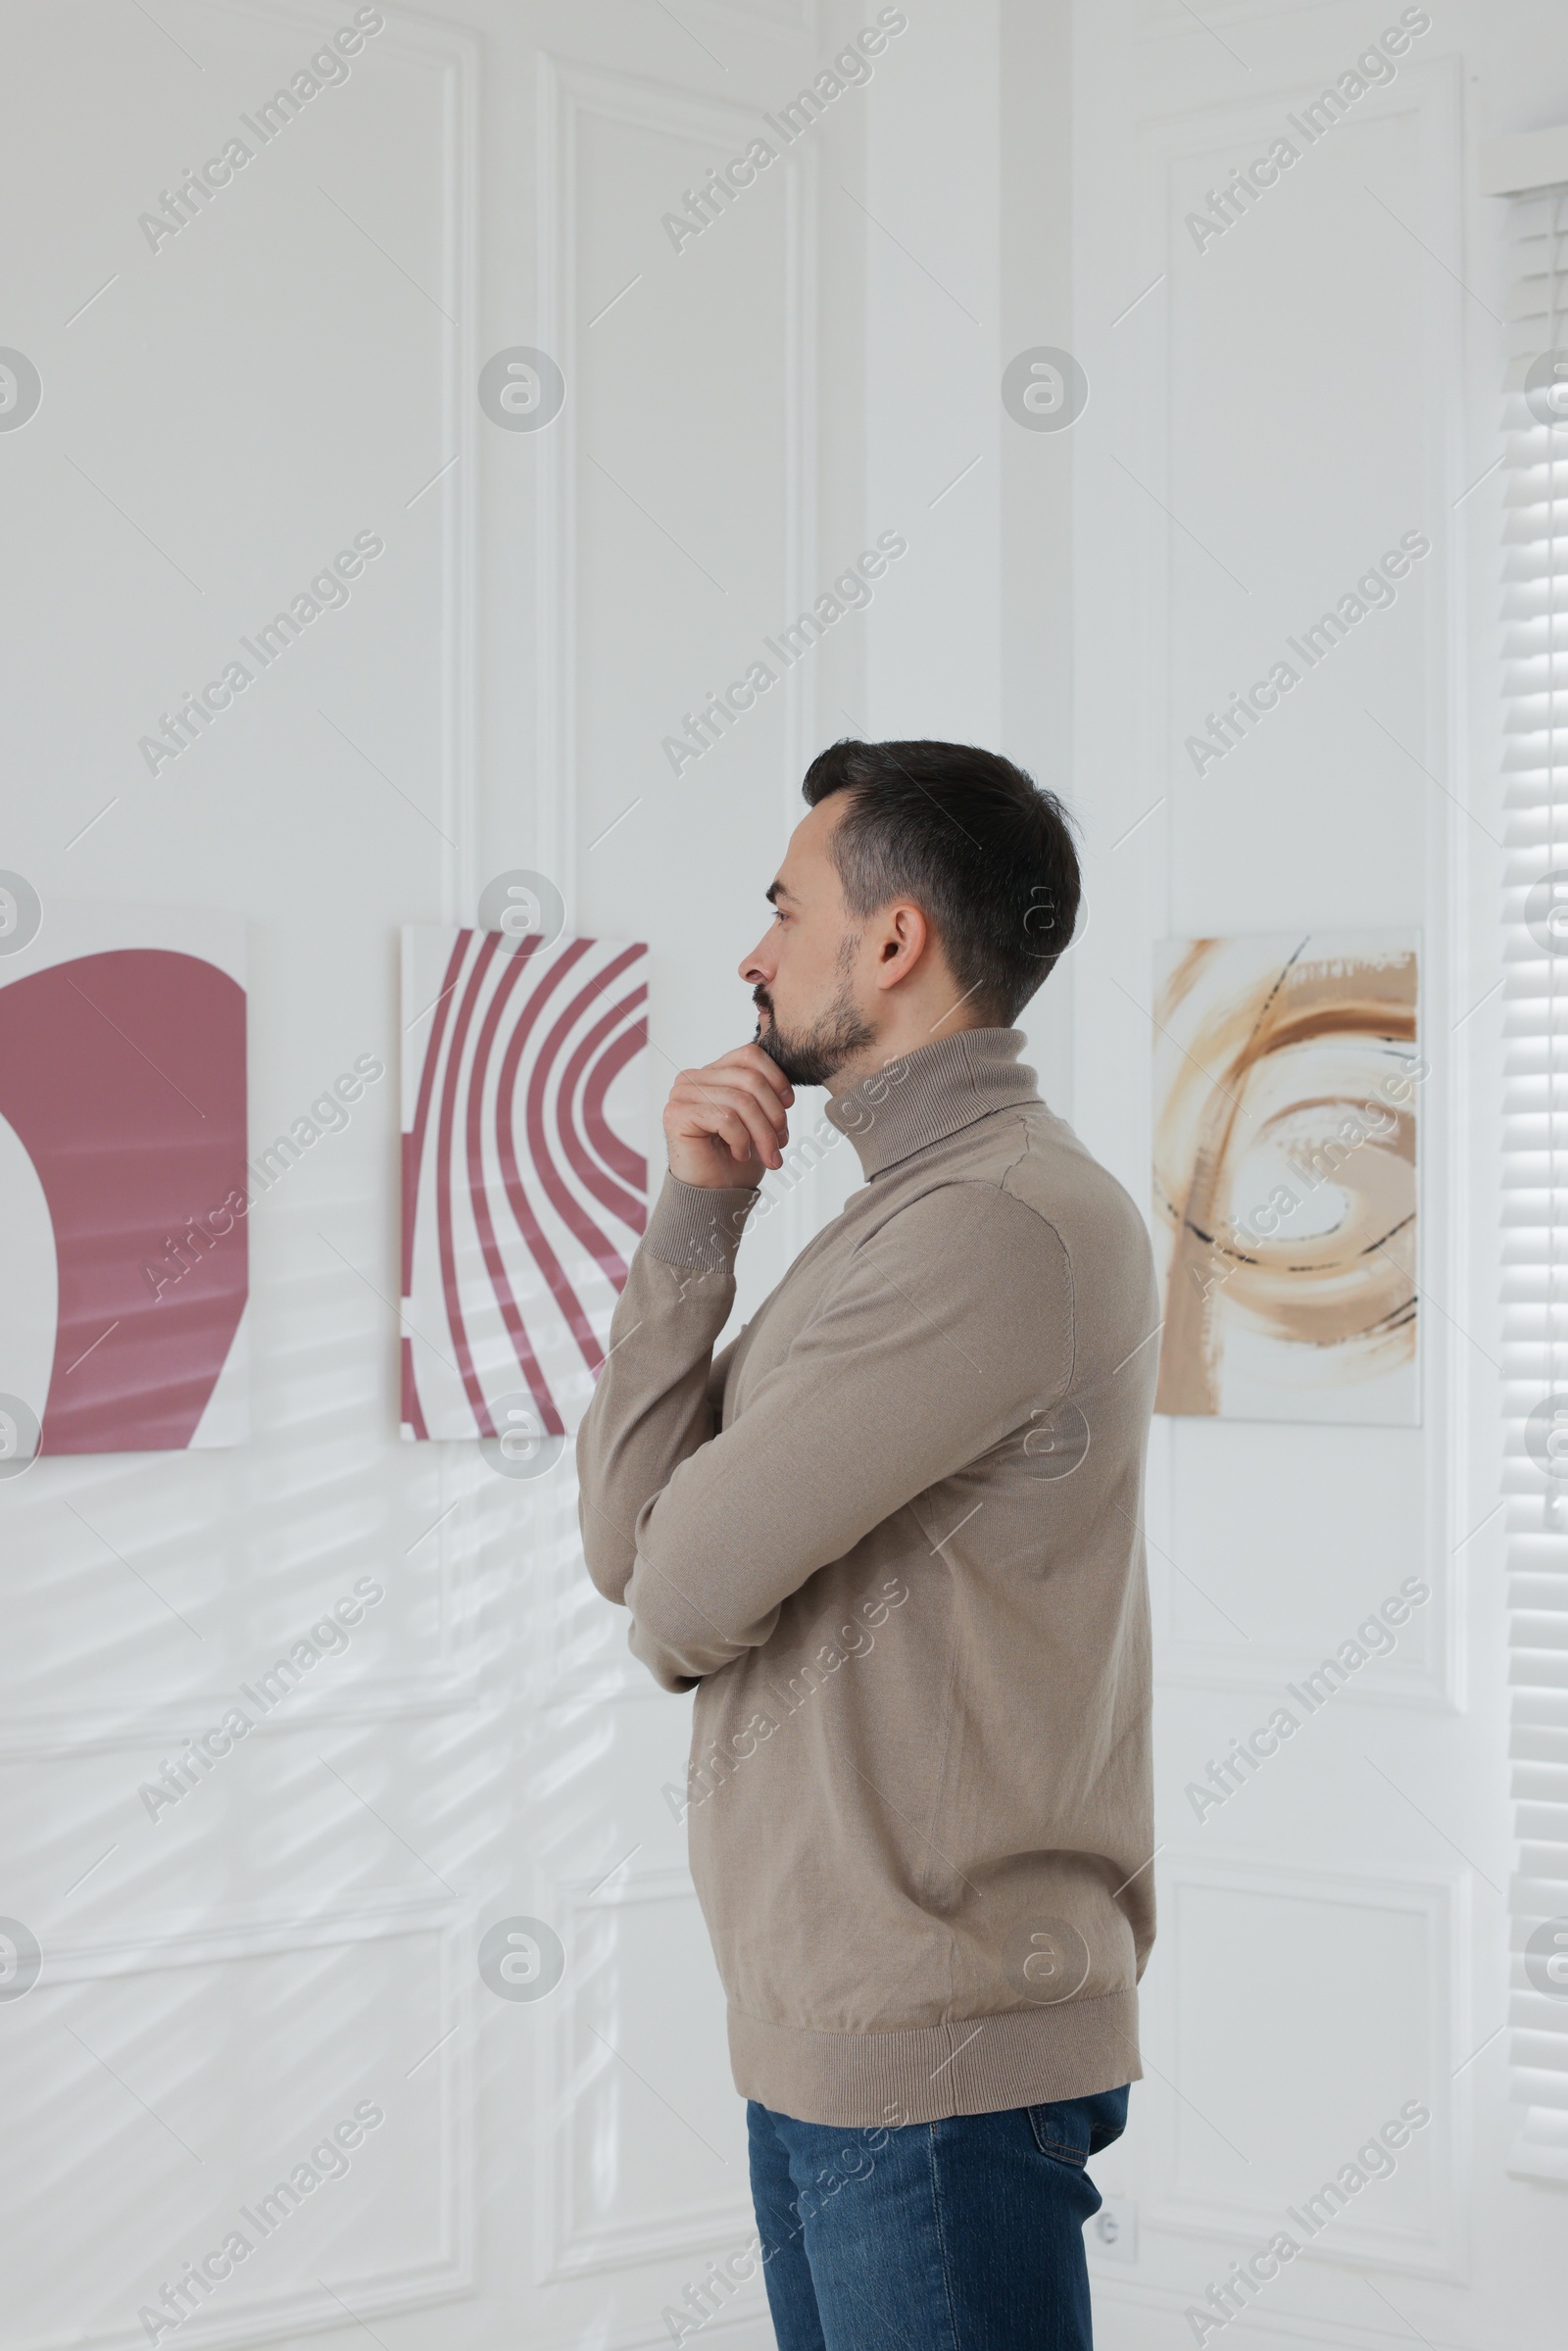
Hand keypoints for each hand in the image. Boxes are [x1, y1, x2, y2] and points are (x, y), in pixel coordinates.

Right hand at [663, 1044, 793, 1188]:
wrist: (715, 1195)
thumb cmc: (735, 1159)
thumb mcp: (759, 1119)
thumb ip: (766, 1094)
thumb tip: (786, 1088)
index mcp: (713, 1073)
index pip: (750, 1055)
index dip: (776, 1079)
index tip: (788, 1106)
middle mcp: (693, 1078)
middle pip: (749, 1079)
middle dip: (774, 1114)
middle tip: (781, 1142)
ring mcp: (682, 1094)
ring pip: (741, 1101)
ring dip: (763, 1133)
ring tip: (768, 1154)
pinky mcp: (677, 1114)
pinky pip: (725, 1118)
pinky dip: (741, 1140)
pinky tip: (740, 1154)